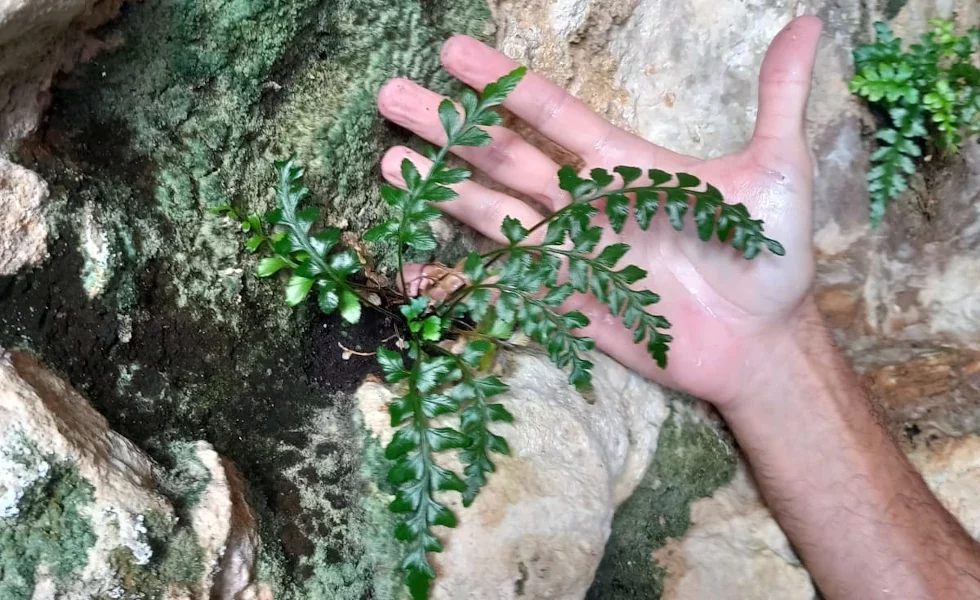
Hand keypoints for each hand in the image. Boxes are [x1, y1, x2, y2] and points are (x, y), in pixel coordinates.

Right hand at [377, 17, 823, 407]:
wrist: (760, 345)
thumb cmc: (769, 259)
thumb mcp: (778, 173)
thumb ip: (777, 100)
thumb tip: (811, 23)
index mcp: (626, 164)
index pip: (552, 113)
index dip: (503, 84)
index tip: (454, 51)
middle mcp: (588, 201)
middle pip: (504, 155)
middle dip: (448, 125)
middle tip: (390, 92)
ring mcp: (572, 249)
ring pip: (494, 206)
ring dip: (442, 182)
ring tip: (388, 154)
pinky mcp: (566, 297)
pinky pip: (509, 266)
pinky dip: (465, 246)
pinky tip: (423, 224)